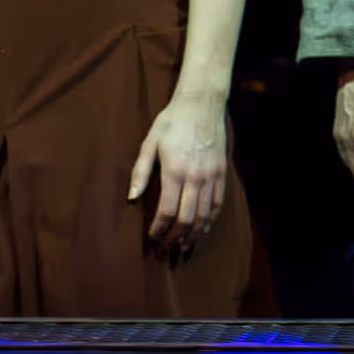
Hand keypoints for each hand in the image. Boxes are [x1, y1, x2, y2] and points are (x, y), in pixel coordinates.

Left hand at [130, 87, 232, 256]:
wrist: (202, 104)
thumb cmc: (172, 122)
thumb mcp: (150, 142)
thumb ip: (141, 171)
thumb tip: (132, 197)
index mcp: (175, 170)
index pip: (168, 210)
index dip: (160, 229)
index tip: (152, 238)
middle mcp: (195, 177)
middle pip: (187, 218)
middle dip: (176, 238)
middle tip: (166, 249)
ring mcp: (211, 176)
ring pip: (204, 215)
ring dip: (193, 234)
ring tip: (183, 246)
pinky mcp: (221, 173)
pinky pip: (217, 203)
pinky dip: (210, 220)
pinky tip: (203, 229)